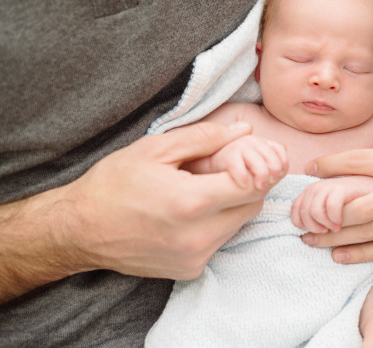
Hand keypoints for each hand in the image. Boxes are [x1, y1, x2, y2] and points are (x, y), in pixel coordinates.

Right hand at [0, 121, 283, 301]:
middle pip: (251, 205)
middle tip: (226, 168)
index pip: (253, 185)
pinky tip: (192, 212)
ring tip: (203, 189)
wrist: (79, 230)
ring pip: (238, 224)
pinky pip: (221, 240)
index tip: (264, 155)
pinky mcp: (190, 270)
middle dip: (248, 183)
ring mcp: (195, 257)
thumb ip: (205, 138)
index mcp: (191, 202)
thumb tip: (244, 131)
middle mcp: (198, 236)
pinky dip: (217, 223)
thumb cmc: (113, 184)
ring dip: (233, 203)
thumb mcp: (156, 149)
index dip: (264, 167)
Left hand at [301, 142, 372, 262]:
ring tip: (309, 238)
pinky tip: (337, 254)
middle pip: (355, 204)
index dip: (329, 165)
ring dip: (333, 237)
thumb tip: (358, 163)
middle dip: (323, 211)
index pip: (359, 161)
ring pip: (366, 232)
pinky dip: (358, 253)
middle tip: (301, 214)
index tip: (309, 169)